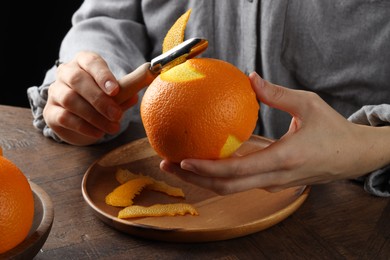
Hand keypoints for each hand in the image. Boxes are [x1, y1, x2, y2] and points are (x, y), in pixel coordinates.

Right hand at [43, 51, 137, 144]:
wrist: (84, 120)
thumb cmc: (103, 98)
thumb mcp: (119, 90)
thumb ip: (134, 82)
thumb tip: (152, 72)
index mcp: (84, 62)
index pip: (90, 61)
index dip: (102, 75)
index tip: (115, 90)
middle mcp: (66, 73)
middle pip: (77, 80)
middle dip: (100, 99)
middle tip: (117, 115)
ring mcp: (55, 92)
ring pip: (70, 99)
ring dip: (94, 116)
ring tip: (112, 128)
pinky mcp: (51, 112)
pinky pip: (64, 117)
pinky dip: (84, 126)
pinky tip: (98, 133)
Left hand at [161, 72, 389, 193]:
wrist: (353, 157)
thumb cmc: (334, 130)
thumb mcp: (309, 104)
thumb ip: (277, 93)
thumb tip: (249, 78)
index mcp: (283, 159)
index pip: (237, 171)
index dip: (207, 168)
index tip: (182, 159)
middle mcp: (275, 178)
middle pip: (226, 187)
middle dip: (193, 179)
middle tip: (167, 165)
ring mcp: (273, 184)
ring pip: (231, 188)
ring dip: (202, 178)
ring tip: (178, 164)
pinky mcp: (273, 182)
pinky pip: (241, 181)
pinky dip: (219, 174)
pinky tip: (205, 159)